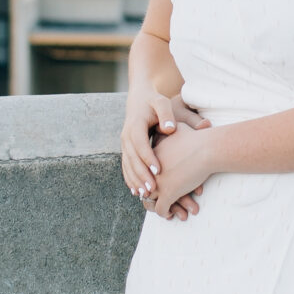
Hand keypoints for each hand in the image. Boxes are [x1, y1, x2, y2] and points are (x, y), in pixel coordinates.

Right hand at [122, 88, 207, 204]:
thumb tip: (169, 129)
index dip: (148, 158)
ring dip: (135, 180)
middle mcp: (126, 136)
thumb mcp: (162, 103)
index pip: (140, 144)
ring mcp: (124, 144)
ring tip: (145, 194)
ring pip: (127, 165)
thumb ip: (166, 114)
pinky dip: (130, 179)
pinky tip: (136, 191)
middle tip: (152, 189)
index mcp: (135, 125)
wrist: (139, 99)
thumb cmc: (155, 102)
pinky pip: (126, 167)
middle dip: (141, 175)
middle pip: (132, 158)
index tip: (159, 170)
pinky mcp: (126, 150)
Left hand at [149, 123, 220, 217]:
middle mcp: (150, 170)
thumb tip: (173, 125)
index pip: (144, 171)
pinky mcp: (168, 193)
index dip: (149, 179)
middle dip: (151, 195)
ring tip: (168, 211)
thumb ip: (173, 127)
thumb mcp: (179, 128)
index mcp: (151, 156)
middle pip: (143, 186)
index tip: (155, 185)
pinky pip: (160, 209)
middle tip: (158, 200)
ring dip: (157, 207)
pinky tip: (171, 214)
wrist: (206, 148)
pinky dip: (165, 213)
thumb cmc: (198, 138)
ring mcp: (158, 182)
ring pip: (149, 200)